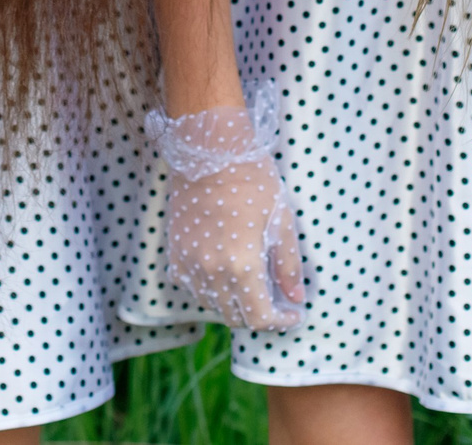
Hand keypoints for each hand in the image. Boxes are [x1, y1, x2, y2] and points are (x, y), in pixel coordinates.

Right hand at [148, 85, 308, 329]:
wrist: (210, 149)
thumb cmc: (252, 179)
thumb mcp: (281, 221)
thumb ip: (288, 265)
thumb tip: (296, 298)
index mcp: (241, 265)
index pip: (260, 318)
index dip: (280, 322)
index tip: (293, 313)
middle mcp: (211, 271)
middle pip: (236, 317)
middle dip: (260, 315)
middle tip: (277, 300)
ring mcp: (189, 263)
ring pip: (212, 305)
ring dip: (234, 304)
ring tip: (252, 284)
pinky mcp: (175, 252)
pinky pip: (192, 287)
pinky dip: (209, 289)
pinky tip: (224, 271)